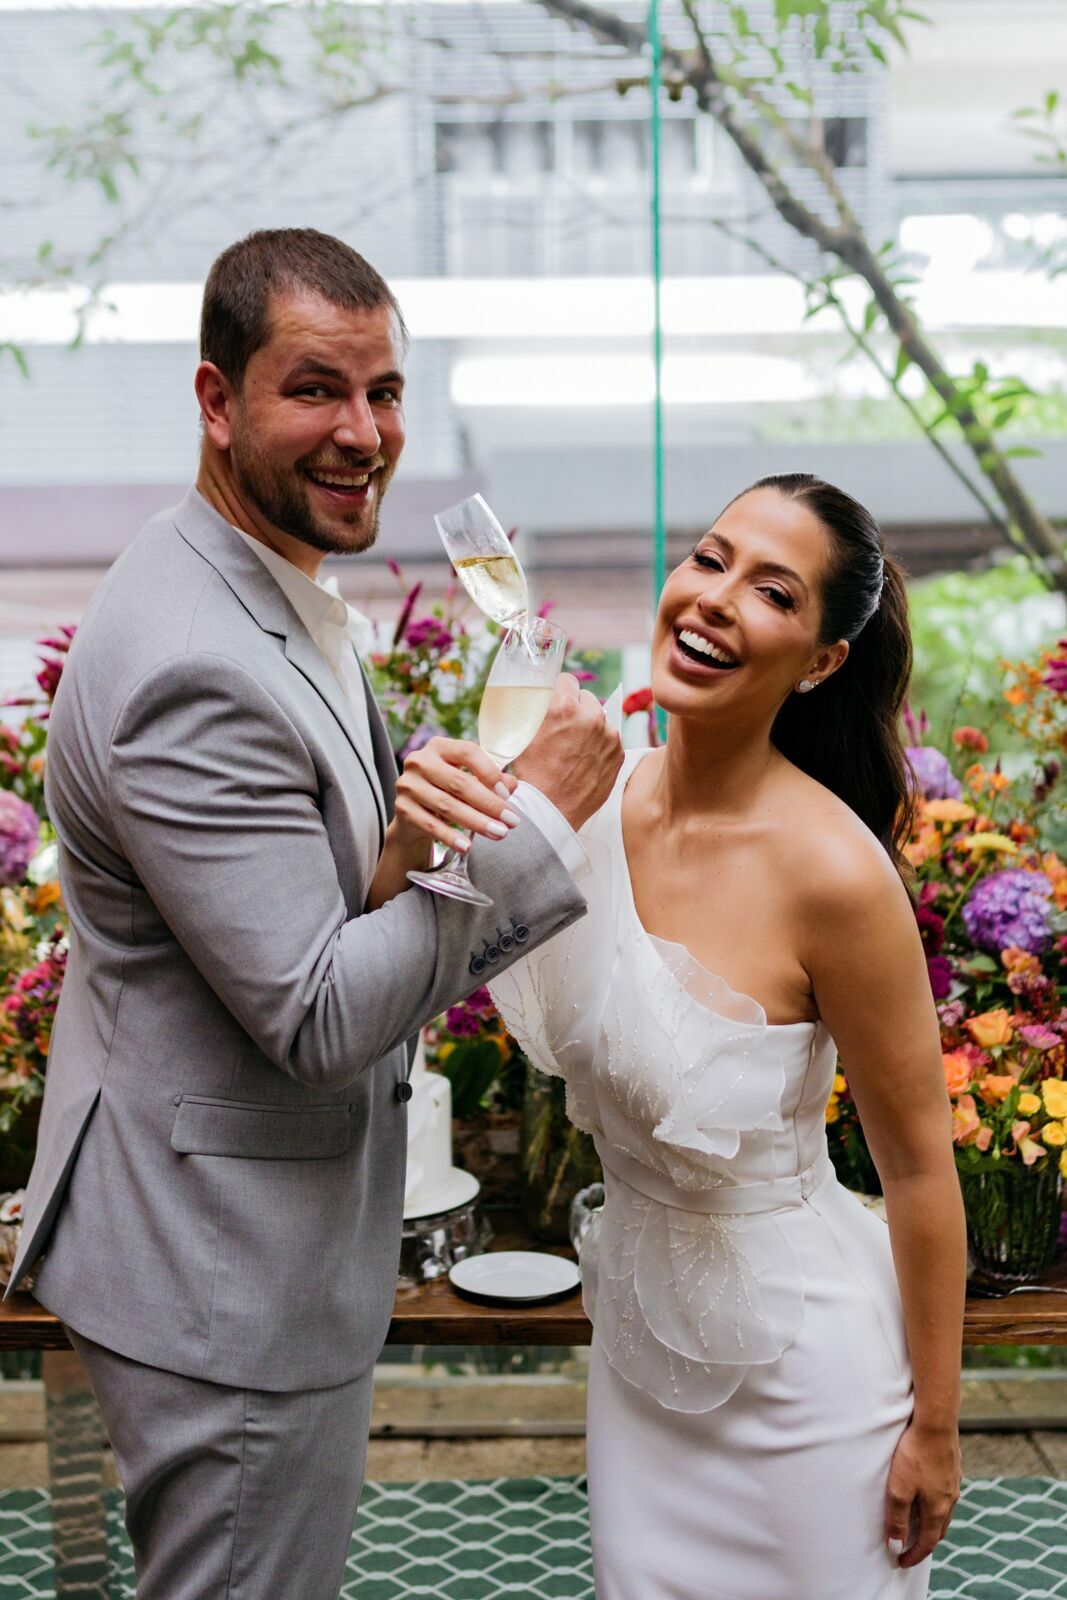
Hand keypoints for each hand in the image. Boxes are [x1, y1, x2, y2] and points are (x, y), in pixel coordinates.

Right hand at [393, 736, 519, 855]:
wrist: (414, 816)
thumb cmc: (448, 793)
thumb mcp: (469, 782)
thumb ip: (491, 780)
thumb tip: (510, 785)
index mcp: (439, 747)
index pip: (468, 752)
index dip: (490, 772)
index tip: (507, 794)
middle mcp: (420, 761)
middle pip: (459, 782)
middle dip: (489, 804)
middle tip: (511, 821)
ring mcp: (408, 785)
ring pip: (447, 805)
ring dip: (476, 822)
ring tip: (499, 834)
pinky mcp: (402, 808)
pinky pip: (431, 825)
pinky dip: (451, 837)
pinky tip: (468, 846)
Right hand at [511, 673, 623, 832]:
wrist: (549, 812)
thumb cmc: (530, 775)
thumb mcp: (522, 734)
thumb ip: (535, 709)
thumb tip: (540, 694)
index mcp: (564, 707)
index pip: (567, 679)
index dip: (559, 689)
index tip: (556, 699)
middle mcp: (591, 717)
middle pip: (586, 697)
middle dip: (576, 708)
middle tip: (562, 727)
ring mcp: (609, 736)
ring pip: (600, 718)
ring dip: (589, 726)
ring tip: (573, 747)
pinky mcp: (619, 754)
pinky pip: (608, 739)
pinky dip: (599, 745)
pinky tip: (584, 759)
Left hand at [884, 1420, 959, 1569]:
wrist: (936, 1422)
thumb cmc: (914, 1455)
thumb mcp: (899, 1490)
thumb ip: (898, 1519)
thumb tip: (896, 1546)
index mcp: (937, 1510)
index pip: (927, 1543)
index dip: (913, 1555)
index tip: (901, 1562)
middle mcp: (950, 1500)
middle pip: (938, 1530)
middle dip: (925, 1542)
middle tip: (910, 1547)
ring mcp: (953, 1482)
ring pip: (944, 1511)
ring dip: (932, 1522)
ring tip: (918, 1523)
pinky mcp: (952, 1467)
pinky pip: (945, 1493)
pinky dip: (936, 1502)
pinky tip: (928, 1492)